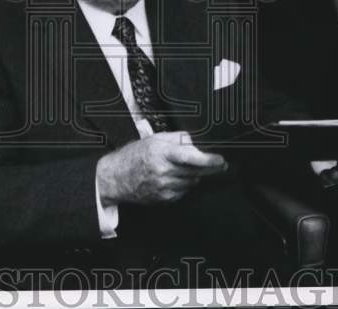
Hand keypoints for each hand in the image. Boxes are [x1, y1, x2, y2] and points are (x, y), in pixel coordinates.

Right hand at [95, 131, 226, 205]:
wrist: (116, 177)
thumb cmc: (134, 155)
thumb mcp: (154, 139)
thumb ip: (177, 139)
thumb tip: (195, 142)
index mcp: (162, 153)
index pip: (191, 158)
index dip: (209, 160)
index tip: (220, 159)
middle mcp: (164, 171)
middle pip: (196, 172)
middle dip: (209, 168)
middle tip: (219, 164)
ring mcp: (164, 187)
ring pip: (191, 182)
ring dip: (195, 175)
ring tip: (187, 168)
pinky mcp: (164, 198)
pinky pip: (183, 191)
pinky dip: (184, 184)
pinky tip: (176, 177)